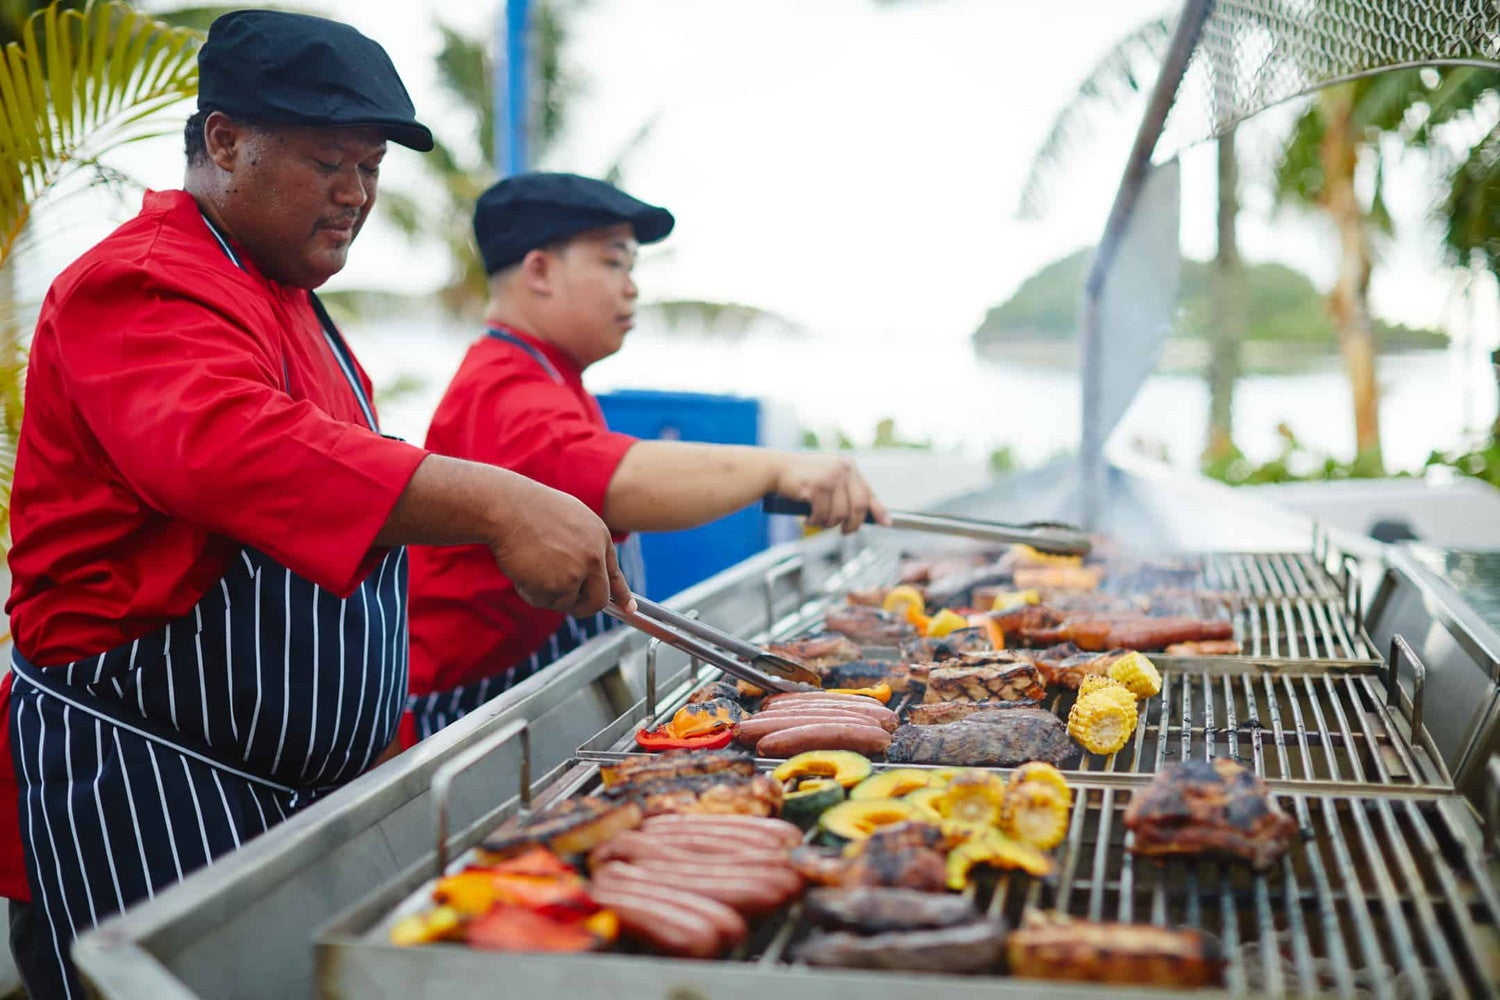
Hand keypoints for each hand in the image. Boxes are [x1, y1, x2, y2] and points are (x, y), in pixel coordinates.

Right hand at [486, 478, 633, 615]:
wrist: (508, 507)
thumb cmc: (529, 508)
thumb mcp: (568, 519)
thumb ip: (582, 545)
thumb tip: (583, 574)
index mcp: (599, 538)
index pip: (614, 574)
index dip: (621, 595)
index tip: (628, 609)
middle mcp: (594, 557)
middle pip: (598, 600)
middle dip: (583, 607)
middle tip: (568, 605)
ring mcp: (578, 573)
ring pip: (566, 602)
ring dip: (547, 594)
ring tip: (530, 567)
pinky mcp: (558, 586)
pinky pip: (544, 602)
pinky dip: (530, 593)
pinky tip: (522, 569)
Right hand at [773, 453, 888, 533]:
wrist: (777, 469)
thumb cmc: (803, 477)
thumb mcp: (829, 478)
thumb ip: (845, 490)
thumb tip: (864, 513)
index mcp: (849, 467)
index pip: (868, 492)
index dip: (878, 510)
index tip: (886, 523)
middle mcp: (843, 469)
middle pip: (858, 506)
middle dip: (852, 524)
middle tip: (844, 532)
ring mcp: (830, 477)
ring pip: (839, 514)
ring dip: (828, 524)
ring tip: (818, 521)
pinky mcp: (817, 486)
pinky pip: (822, 514)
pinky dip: (815, 522)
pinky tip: (808, 519)